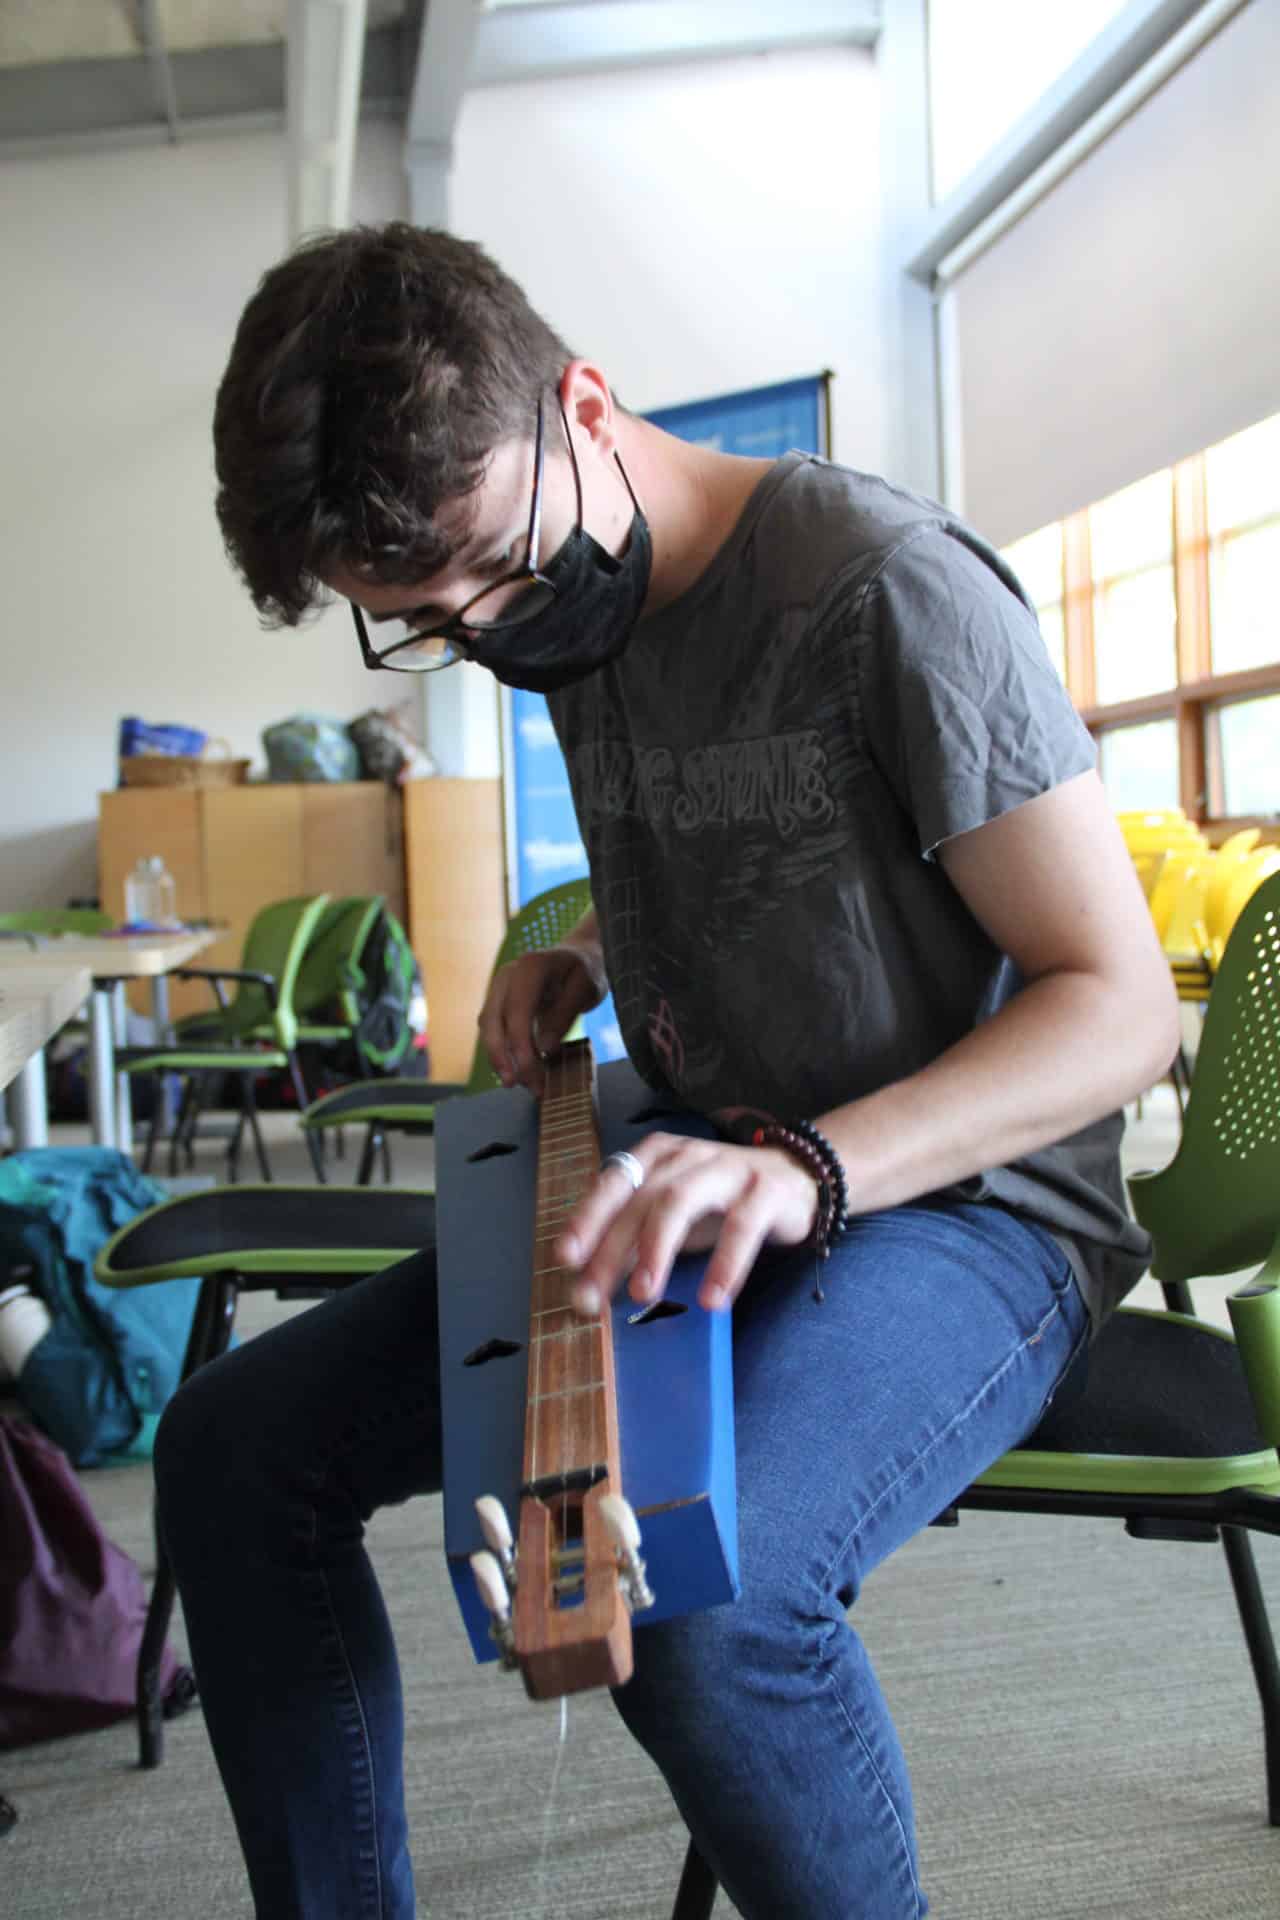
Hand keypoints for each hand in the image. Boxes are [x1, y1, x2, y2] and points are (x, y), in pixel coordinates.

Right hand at [477, 941, 606, 1094]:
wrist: (577, 956)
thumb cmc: (585, 972)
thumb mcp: (585, 989)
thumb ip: (564, 1015)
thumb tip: (545, 1048)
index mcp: (531, 967)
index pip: (517, 1010)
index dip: (519, 1045)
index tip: (530, 1072)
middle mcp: (507, 975)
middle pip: (493, 1020)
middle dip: (502, 1057)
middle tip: (517, 1085)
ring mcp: (499, 987)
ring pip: (489, 1027)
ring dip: (501, 1058)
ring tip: (524, 1084)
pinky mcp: (498, 1001)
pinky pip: (494, 1029)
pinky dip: (503, 1051)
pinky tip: (519, 1071)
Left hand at [554, 1134, 819, 1314]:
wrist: (797, 1177)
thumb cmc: (720, 1202)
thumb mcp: (673, 1218)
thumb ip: (633, 1241)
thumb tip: (588, 1282)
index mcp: (658, 1156)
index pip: (614, 1185)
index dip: (586, 1219)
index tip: (564, 1258)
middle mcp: (688, 1156)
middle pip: (640, 1199)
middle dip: (612, 1249)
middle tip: (592, 1296)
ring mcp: (727, 1169)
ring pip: (680, 1201)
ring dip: (656, 1249)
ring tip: (642, 1294)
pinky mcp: (766, 1190)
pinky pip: (741, 1226)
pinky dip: (725, 1264)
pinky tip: (712, 1299)